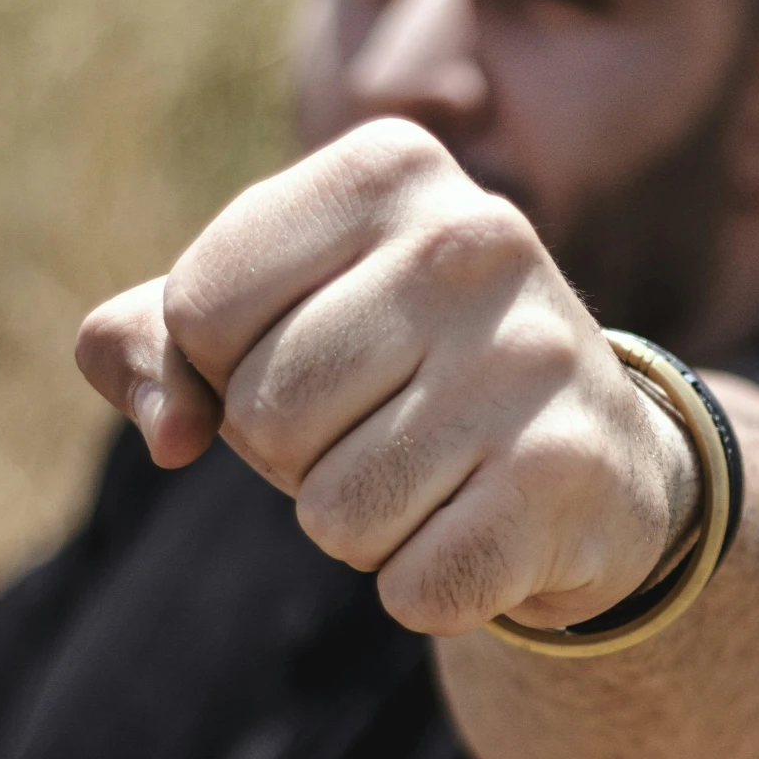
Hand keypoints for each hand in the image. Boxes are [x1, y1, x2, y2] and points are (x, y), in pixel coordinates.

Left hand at [76, 121, 698, 635]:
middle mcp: (472, 240)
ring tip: (437, 482)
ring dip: (363, 532)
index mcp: (386, 168)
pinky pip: (415, 587)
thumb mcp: (273, 320)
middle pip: (265, 415)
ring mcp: (532, 357)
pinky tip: (482, 535)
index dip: (226, 373)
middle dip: (296, 460)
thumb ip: (155, 344)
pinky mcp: (566, 474)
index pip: (200, 310)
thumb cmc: (403, 378)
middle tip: (383, 434)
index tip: (313, 364)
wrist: (603, 459)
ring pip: (336, 514)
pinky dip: (429, 590)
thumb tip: (167, 431)